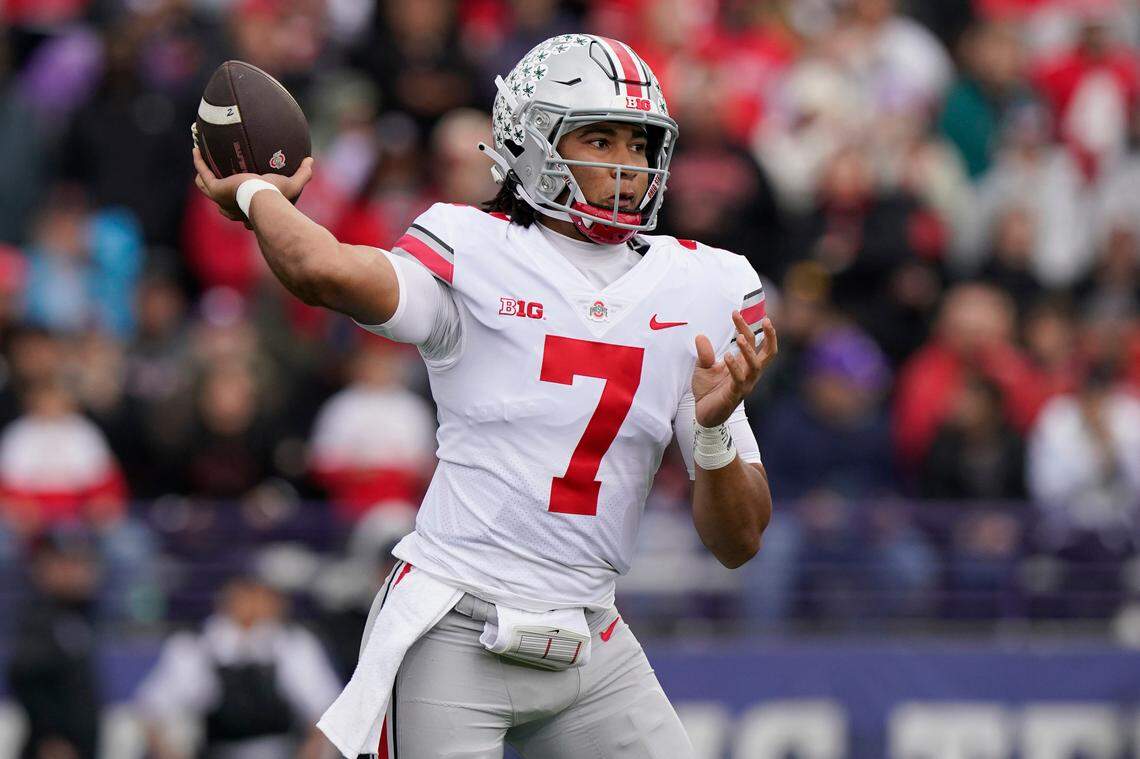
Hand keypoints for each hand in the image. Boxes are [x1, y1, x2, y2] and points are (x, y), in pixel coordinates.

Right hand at [192, 147, 313, 227]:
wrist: (266, 202)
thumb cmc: (279, 197)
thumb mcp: (293, 185)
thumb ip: (303, 174)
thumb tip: (310, 160)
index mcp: (247, 210)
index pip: (237, 210)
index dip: (235, 202)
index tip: (237, 186)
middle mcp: (231, 206)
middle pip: (217, 198)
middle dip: (213, 184)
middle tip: (213, 169)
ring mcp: (221, 199)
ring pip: (204, 186)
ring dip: (201, 171)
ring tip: (200, 156)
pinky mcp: (216, 189)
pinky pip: (202, 173)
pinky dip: (198, 161)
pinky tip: (197, 148)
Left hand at [692, 313, 777, 426]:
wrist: (703, 414)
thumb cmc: (708, 390)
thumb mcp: (703, 367)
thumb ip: (705, 353)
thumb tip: (700, 336)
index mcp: (744, 364)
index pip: (751, 341)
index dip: (746, 326)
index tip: (735, 312)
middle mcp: (749, 373)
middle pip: (768, 353)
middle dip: (770, 336)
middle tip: (767, 319)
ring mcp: (744, 384)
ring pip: (756, 366)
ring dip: (749, 352)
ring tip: (739, 338)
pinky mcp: (734, 394)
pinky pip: (739, 380)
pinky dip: (734, 367)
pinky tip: (727, 357)